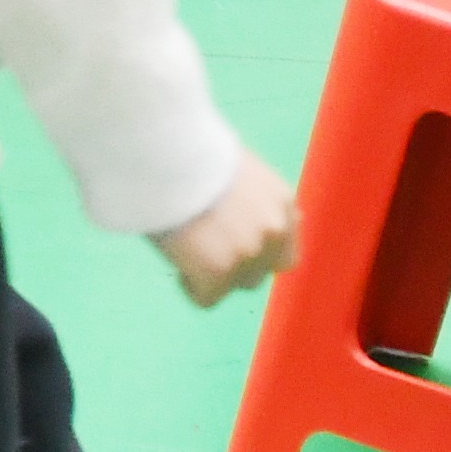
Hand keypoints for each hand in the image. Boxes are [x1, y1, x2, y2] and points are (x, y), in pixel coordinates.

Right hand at [157, 153, 297, 307]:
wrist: (165, 154)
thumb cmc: (190, 153)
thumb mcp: (238, 168)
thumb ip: (258, 200)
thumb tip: (284, 219)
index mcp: (282, 202)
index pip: (285, 252)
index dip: (257, 254)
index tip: (231, 245)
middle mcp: (274, 231)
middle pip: (260, 272)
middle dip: (235, 264)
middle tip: (204, 243)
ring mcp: (249, 254)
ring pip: (236, 284)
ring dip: (214, 273)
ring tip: (187, 246)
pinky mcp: (220, 273)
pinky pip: (206, 298)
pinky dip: (190, 285)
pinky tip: (177, 260)